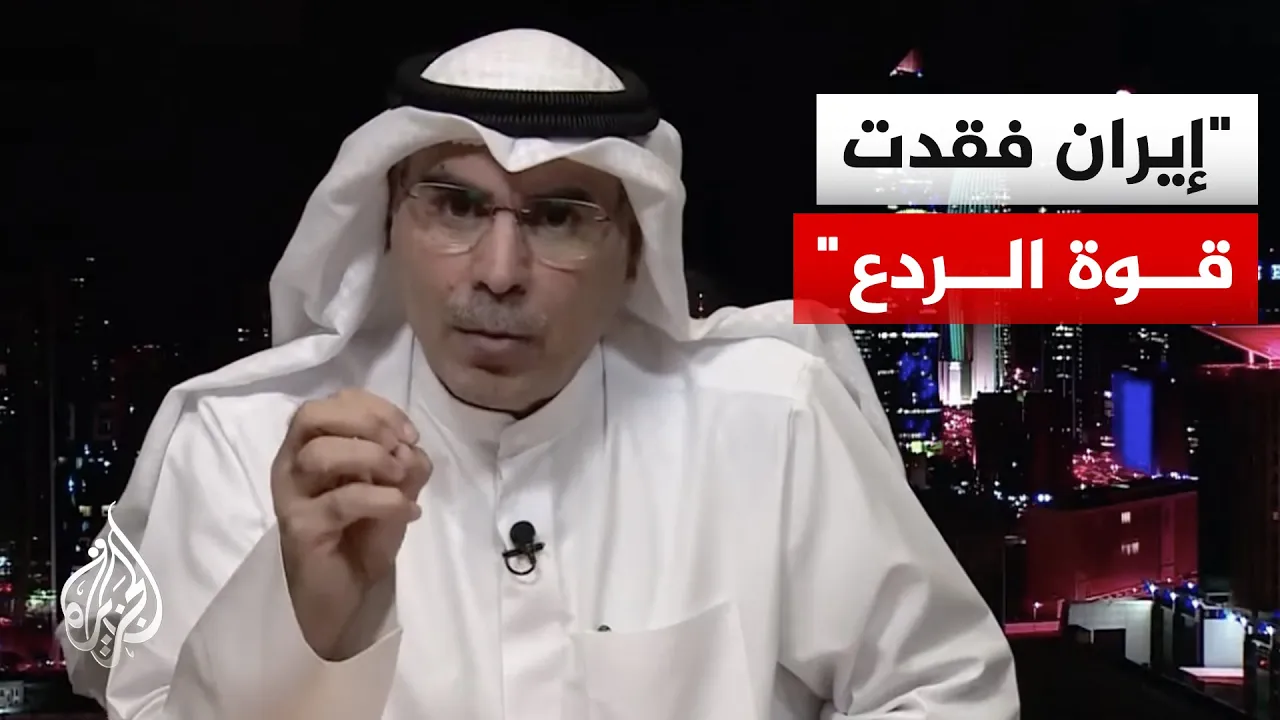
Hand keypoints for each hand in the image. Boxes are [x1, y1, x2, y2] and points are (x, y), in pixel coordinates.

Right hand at [270, 389, 431, 658]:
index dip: (375, 408)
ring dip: (372, 458)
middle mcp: (291, 465)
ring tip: (402, 480)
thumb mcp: (394, 489)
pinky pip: (342, 501)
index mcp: (308, 447)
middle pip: (311, 415)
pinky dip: (384, 500)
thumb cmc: (363, 536)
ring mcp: (291, 497)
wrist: (344, 594)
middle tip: (399, 447)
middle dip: (365, 422)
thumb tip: (412, 448)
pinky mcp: (301, 529)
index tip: (410, 433)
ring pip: (320, 454)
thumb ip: (405, 462)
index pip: (332, 402)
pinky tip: (408, 511)